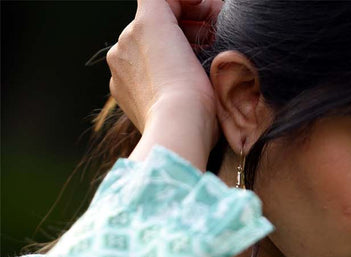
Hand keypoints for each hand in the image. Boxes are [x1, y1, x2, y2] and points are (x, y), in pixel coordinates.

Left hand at [106, 0, 223, 147]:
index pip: (169, 0)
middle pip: (156, 23)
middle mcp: (125, 38)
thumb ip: (194, 29)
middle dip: (184, 29)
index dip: (196, 6)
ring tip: (196, 66)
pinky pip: (138, 72)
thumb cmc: (197, 94)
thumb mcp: (209, 50)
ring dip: (169, 51)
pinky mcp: (120, 91)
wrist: (176, 133)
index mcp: (148, 20)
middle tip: (211, 40)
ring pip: (147, 48)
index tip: (214, 16)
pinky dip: (156, 74)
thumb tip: (200, 23)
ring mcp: (119, 66)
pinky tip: (177, 86)